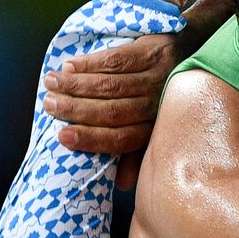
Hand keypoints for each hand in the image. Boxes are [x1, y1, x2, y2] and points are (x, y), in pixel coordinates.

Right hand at [43, 34, 181, 187]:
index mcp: (154, 128)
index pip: (121, 140)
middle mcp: (157, 105)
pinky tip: (70, 66)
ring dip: (76, 85)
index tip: (61, 137)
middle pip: (112, 111)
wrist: (189, 53)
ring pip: (111, 86)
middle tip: (49, 104)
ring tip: (51, 83)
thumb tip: (122, 185)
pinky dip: (90, 64)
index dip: (91, 140)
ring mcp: (157, 77)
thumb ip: (136, 153)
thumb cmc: (161, 98)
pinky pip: (117, 60)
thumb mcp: (154, 127)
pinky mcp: (154, 52)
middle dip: (76, 110)